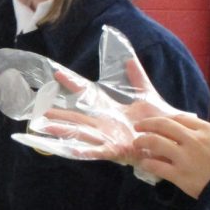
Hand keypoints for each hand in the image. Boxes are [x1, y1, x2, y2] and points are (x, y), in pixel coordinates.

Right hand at [20, 57, 182, 164]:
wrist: (171, 139)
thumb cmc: (156, 120)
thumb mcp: (146, 94)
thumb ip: (138, 77)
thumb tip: (129, 58)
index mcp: (109, 109)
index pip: (87, 93)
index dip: (73, 83)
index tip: (57, 73)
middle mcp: (104, 123)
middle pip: (76, 116)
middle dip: (57, 112)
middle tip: (38, 108)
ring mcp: (107, 136)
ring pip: (79, 132)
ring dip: (62, 129)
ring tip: (44, 127)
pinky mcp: (115, 149)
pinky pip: (96, 151)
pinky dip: (83, 151)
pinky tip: (70, 149)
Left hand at [134, 114, 209, 197]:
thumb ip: (201, 134)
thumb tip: (181, 131)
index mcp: (206, 130)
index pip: (178, 118)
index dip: (163, 119)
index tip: (155, 121)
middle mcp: (194, 139)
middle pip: (163, 125)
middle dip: (147, 124)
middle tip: (137, 127)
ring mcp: (185, 157)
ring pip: (155, 142)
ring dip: (142, 141)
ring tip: (136, 143)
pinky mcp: (179, 175)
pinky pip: (156, 166)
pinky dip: (147, 163)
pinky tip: (144, 163)